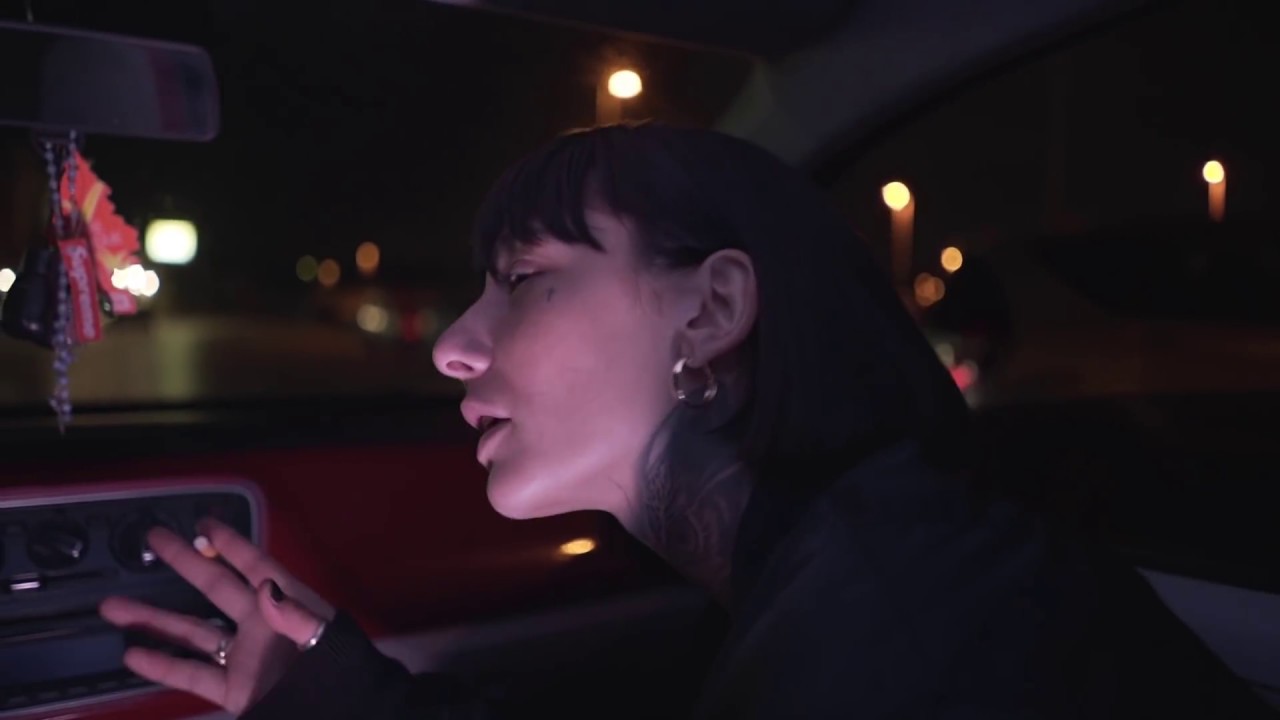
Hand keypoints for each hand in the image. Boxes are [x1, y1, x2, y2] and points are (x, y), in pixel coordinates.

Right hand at [99, 518, 335, 714]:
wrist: (340, 711)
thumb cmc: (336, 671)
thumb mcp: (323, 638)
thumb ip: (294, 614)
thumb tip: (266, 586)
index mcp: (285, 603)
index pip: (255, 564)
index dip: (231, 542)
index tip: (203, 522)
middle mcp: (260, 623)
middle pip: (216, 586)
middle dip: (186, 562)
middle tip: (153, 538)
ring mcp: (245, 656)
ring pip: (193, 632)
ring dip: (154, 620)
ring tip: (112, 606)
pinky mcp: (236, 690)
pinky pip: (194, 675)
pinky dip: (164, 666)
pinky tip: (132, 655)